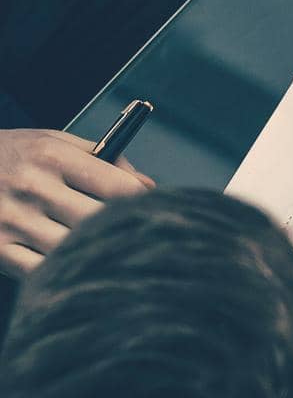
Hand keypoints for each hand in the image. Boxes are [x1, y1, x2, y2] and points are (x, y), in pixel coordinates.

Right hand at [0, 129, 151, 278]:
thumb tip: (145, 184)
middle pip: (96, 220)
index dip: (142, 203)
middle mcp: (33, 187)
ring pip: (70, 249)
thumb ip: (103, 156)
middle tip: (142, 238)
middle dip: (122, 230)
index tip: (158, 212)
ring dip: (94, 253)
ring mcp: (12, 220)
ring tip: (113, 254)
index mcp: (53, 156)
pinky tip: (75, 267)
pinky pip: (38, 270)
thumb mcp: (54, 141)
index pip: (113, 185)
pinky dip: (60, 271)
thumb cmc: (16, 154)